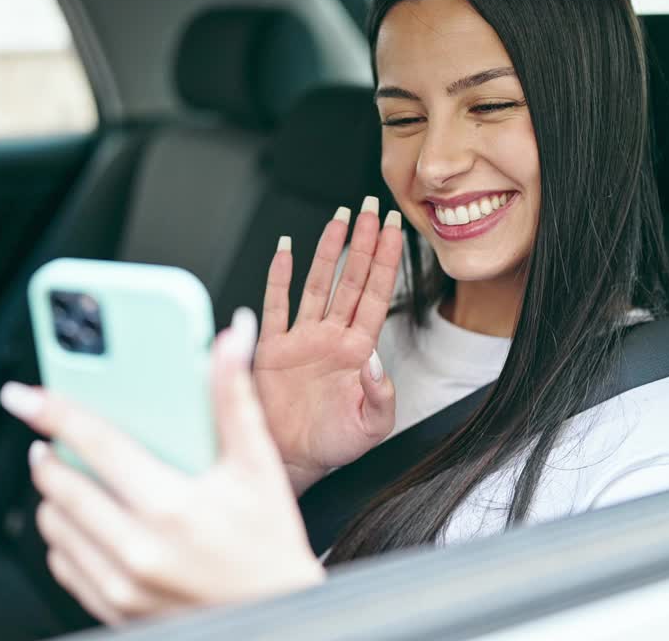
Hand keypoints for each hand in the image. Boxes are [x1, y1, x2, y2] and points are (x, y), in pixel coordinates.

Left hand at [0, 309, 324, 625]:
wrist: (278, 614)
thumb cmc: (269, 543)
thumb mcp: (258, 466)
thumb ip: (235, 397)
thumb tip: (229, 340)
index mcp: (172, 505)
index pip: (96, 444)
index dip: (54, 411)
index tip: (23, 396)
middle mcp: (140, 549)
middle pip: (62, 486)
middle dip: (50, 455)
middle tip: (53, 439)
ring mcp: (123, 586)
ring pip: (54, 526)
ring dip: (54, 496)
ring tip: (75, 478)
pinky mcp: (114, 610)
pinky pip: (62, 565)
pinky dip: (65, 537)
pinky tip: (89, 521)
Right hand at [254, 197, 404, 494]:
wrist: (290, 460)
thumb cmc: (331, 446)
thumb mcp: (370, 428)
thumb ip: (380, 395)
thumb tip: (374, 360)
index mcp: (357, 352)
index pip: (376, 295)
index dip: (386, 261)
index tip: (396, 229)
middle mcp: (331, 338)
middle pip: (351, 278)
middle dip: (363, 242)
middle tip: (372, 207)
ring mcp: (302, 339)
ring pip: (317, 283)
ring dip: (328, 250)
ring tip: (338, 217)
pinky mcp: (272, 348)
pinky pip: (275, 305)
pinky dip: (278, 277)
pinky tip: (285, 251)